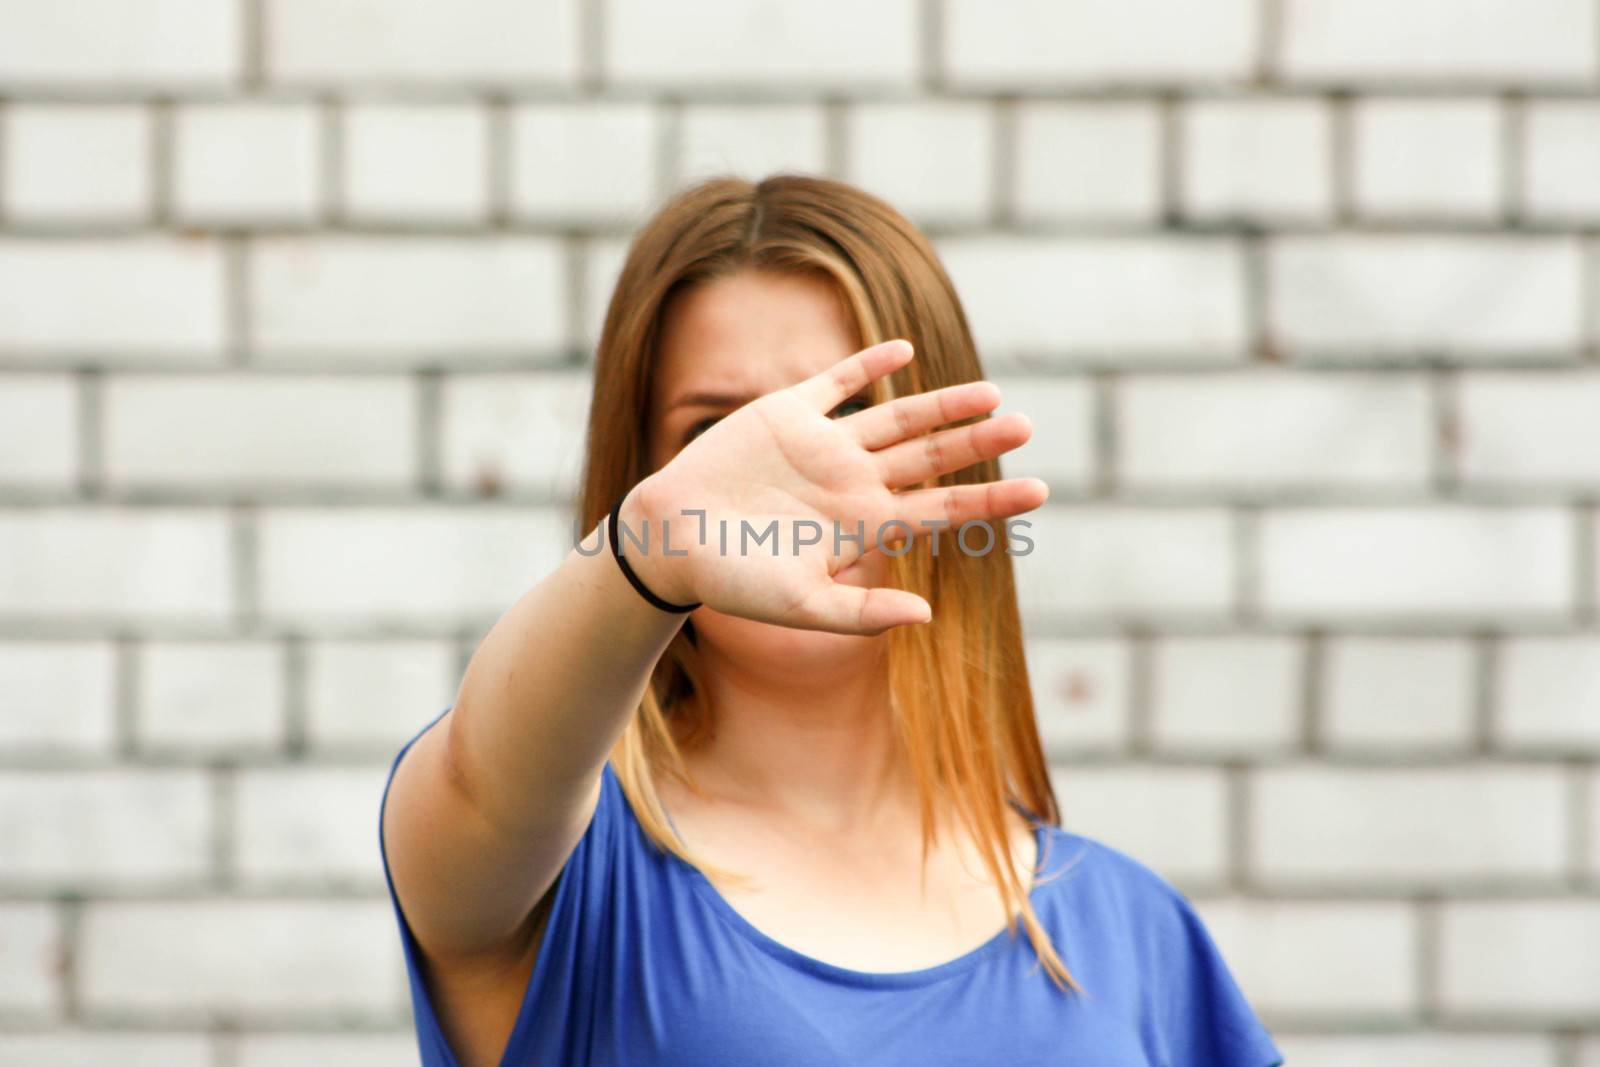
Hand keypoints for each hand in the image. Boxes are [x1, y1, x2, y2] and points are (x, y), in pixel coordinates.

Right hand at [618, 339, 1046, 635]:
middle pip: (931, 459)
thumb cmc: (732, 583)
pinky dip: (869, 366)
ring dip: (943, 405)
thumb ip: (862, 614)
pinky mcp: (786, 414)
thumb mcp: (801, 606)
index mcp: (863, 528)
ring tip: (991, 393)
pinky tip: (904, 352)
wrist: (669, 540)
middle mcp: (853, 483)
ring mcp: (823, 446)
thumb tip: (928, 617)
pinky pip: (836, 383)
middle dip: (978, 443)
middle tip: (1028, 426)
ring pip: (898, 419)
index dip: (991, 500)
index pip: (942, 510)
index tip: (1041, 491)